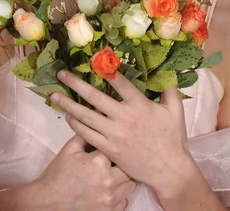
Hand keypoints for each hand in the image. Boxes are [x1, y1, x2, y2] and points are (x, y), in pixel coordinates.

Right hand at [30, 133, 135, 210]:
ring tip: (113, 176)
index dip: (116, 146)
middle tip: (115, 162)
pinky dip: (120, 196)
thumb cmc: (58, 173)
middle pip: (129, 167)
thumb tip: (97, 116)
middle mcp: (108, 181)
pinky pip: (125, 202)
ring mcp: (109, 200)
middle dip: (123, 163)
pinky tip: (110, 190)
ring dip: (124, 180)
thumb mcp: (70, 148)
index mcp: (99, 162)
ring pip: (130, 186)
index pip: (118, 147)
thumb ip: (86, 131)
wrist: (47, 201)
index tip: (113, 146)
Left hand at [51, 69, 192, 191]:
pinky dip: (76, 125)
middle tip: (61, 74)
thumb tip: (166, 70)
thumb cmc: (172, 138)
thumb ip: (169, 89)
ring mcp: (114, 134)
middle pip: (94, 97)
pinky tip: (68, 116)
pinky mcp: (108, 149)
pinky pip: (87, 135)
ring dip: (68, 104)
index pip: (119, 82)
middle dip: (76, 84)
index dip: (105, 69)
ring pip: (86, 116)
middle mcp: (124, 117)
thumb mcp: (175, 110)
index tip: (93, 59)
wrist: (168, 170)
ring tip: (54, 96)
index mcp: (139, 105)